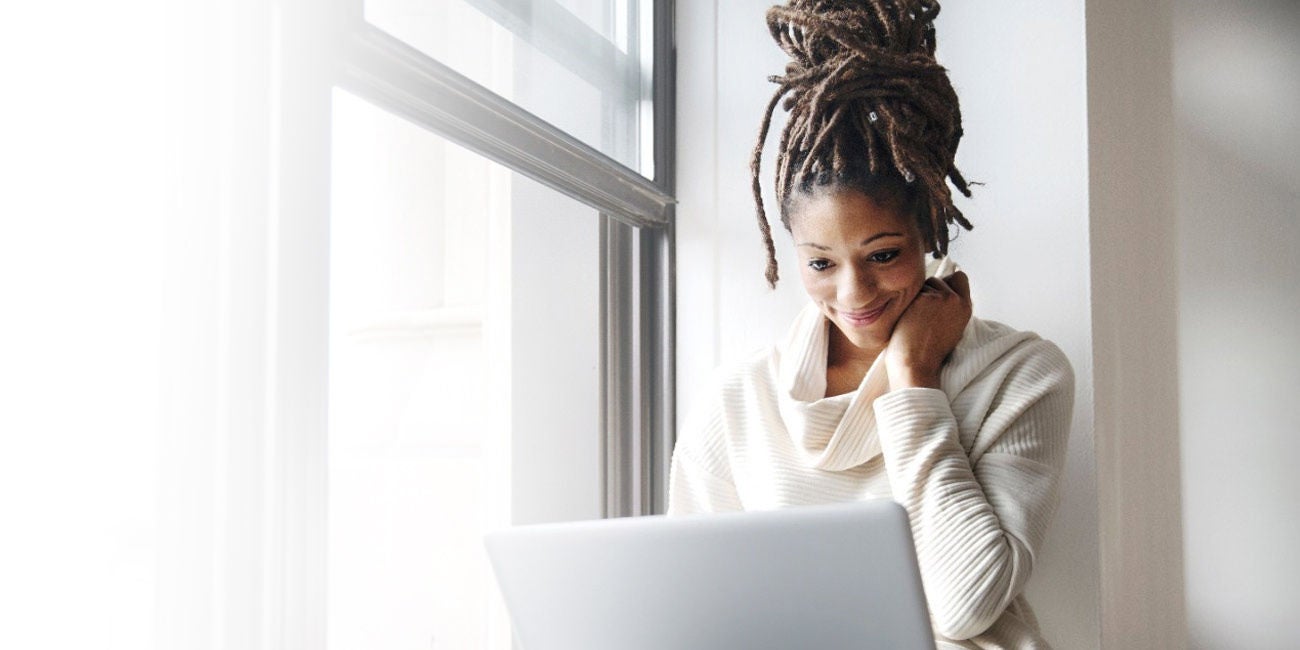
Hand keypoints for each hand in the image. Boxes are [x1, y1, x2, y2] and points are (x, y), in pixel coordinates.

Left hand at [884, 271, 972, 389]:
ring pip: (923, 283)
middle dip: (928, 291)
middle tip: (921, 315)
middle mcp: (956, 300)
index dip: (946, 282)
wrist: (916, 364)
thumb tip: (939, 288)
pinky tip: (907, 318)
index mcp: (965, 308)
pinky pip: (911, 290)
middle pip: (937, 279)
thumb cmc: (927, 351)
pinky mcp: (924, 297)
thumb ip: (949, 307)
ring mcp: (941, 296)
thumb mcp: (950, 327)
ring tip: (915, 319)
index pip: (959, 277)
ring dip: (916, 296)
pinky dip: (906, 302)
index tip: (937, 293)